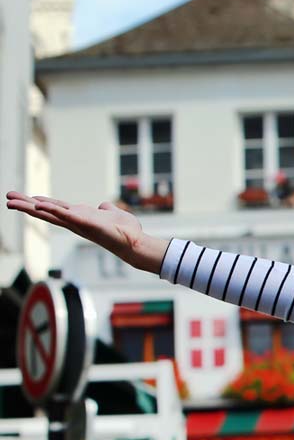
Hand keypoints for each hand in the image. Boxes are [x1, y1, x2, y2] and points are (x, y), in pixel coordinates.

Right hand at [5, 191, 166, 272]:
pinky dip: (54, 210)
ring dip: (32, 207)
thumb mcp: (113, 214)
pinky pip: (67, 216)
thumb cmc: (125, 231)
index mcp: (79, 217)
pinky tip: (40, 205)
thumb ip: (106, 210)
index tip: (22, 197)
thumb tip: (103, 206)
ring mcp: (79, 224)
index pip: (55, 208)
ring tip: (13, 201)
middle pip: (46, 212)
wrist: (135, 242)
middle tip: (7, 198)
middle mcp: (75, 221)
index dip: (38, 203)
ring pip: (51, 214)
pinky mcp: (88, 224)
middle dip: (26, 205)